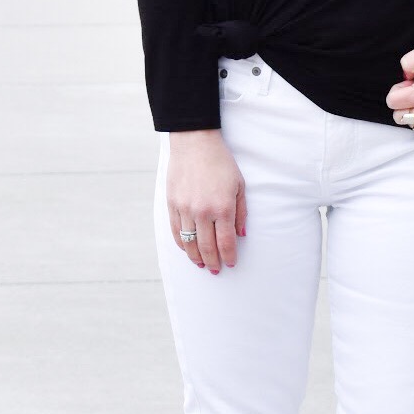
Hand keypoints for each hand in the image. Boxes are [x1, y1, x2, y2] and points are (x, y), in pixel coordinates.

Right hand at [166, 131, 246, 272]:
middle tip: (215, 270)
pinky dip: (181, 243)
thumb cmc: (221, 163)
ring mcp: (185, 209)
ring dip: (195, 257)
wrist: (195, 143)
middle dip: (213, 262)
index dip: (229, 257)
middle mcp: (203, 212)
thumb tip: (241, 235)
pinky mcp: (172, 204)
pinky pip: (176, 231)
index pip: (226, 242)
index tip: (231, 264)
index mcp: (222, 208)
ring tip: (201, 264)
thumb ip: (241, 212)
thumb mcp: (239, 185)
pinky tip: (187, 249)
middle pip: (207, 247)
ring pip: (189, 243)